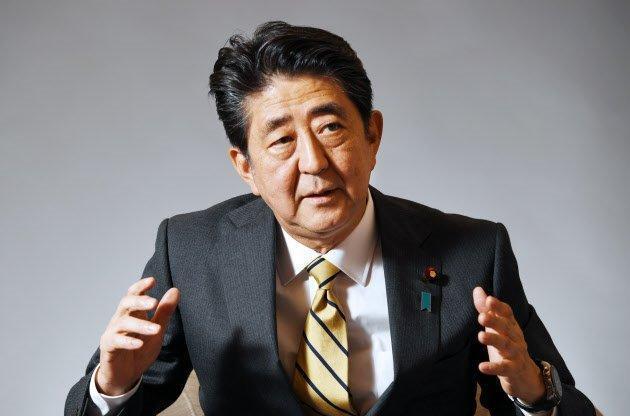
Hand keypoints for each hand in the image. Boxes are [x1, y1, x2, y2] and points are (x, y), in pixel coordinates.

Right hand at [96, 276, 179, 395]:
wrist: (124, 376)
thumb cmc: (140, 351)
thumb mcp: (157, 331)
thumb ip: (164, 312)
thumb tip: (175, 290)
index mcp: (133, 314)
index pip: (133, 294)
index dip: (141, 287)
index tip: (152, 280)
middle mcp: (120, 320)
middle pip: (125, 304)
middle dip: (139, 301)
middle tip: (154, 302)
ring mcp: (113, 333)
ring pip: (123, 323)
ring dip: (140, 325)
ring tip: (156, 329)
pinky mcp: (108, 348)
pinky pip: (115, 341)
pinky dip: (128, 341)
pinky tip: (139, 343)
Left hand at [473, 286, 545, 405]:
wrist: (523, 375)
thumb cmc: (507, 346)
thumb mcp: (496, 327)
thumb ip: (486, 310)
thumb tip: (477, 289)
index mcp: (511, 326)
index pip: (508, 313)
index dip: (499, 307)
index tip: (489, 300)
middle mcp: (516, 338)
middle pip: (506, 328)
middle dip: (495, 321)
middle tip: (482, 317)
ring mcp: (516, 354)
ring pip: (507, 346)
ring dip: (494, 340)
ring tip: (481, 336)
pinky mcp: (513, 370)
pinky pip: (504, 368)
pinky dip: (494, 367)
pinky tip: (482, 367)